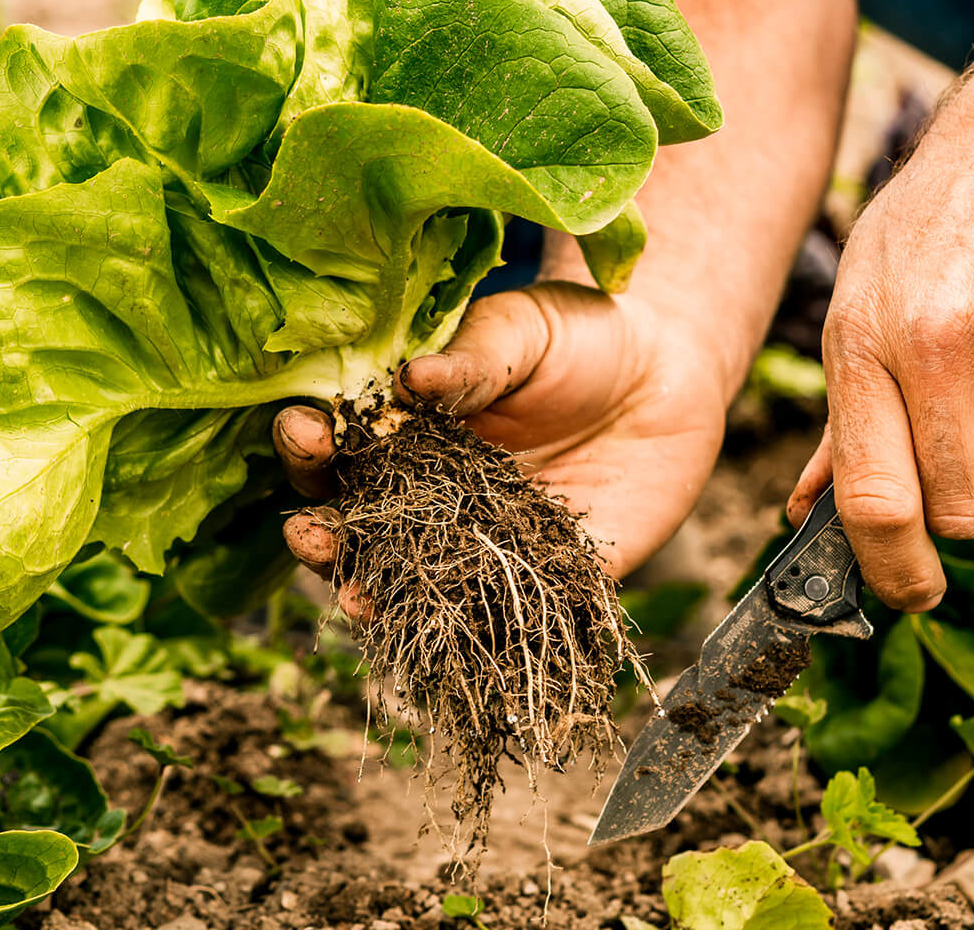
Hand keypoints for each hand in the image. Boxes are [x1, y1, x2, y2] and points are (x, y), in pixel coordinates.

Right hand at [274, 281, 732, 608]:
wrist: (671, 373)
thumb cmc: (581, 335)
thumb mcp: (523, 330)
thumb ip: (472, 360)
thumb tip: (410, 377)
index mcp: (409, 430)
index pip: (342, 447)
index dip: (312, 443)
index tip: (302, 429)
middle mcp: (433, 498)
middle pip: (359, 527)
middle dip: (323, 534)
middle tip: (306, 530)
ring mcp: (483, 545)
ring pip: (414, 585)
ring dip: (375, 598)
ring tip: (351, 600)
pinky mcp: (547, 581)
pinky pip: (502, 618)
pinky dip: (471, 638)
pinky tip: (446, 643)